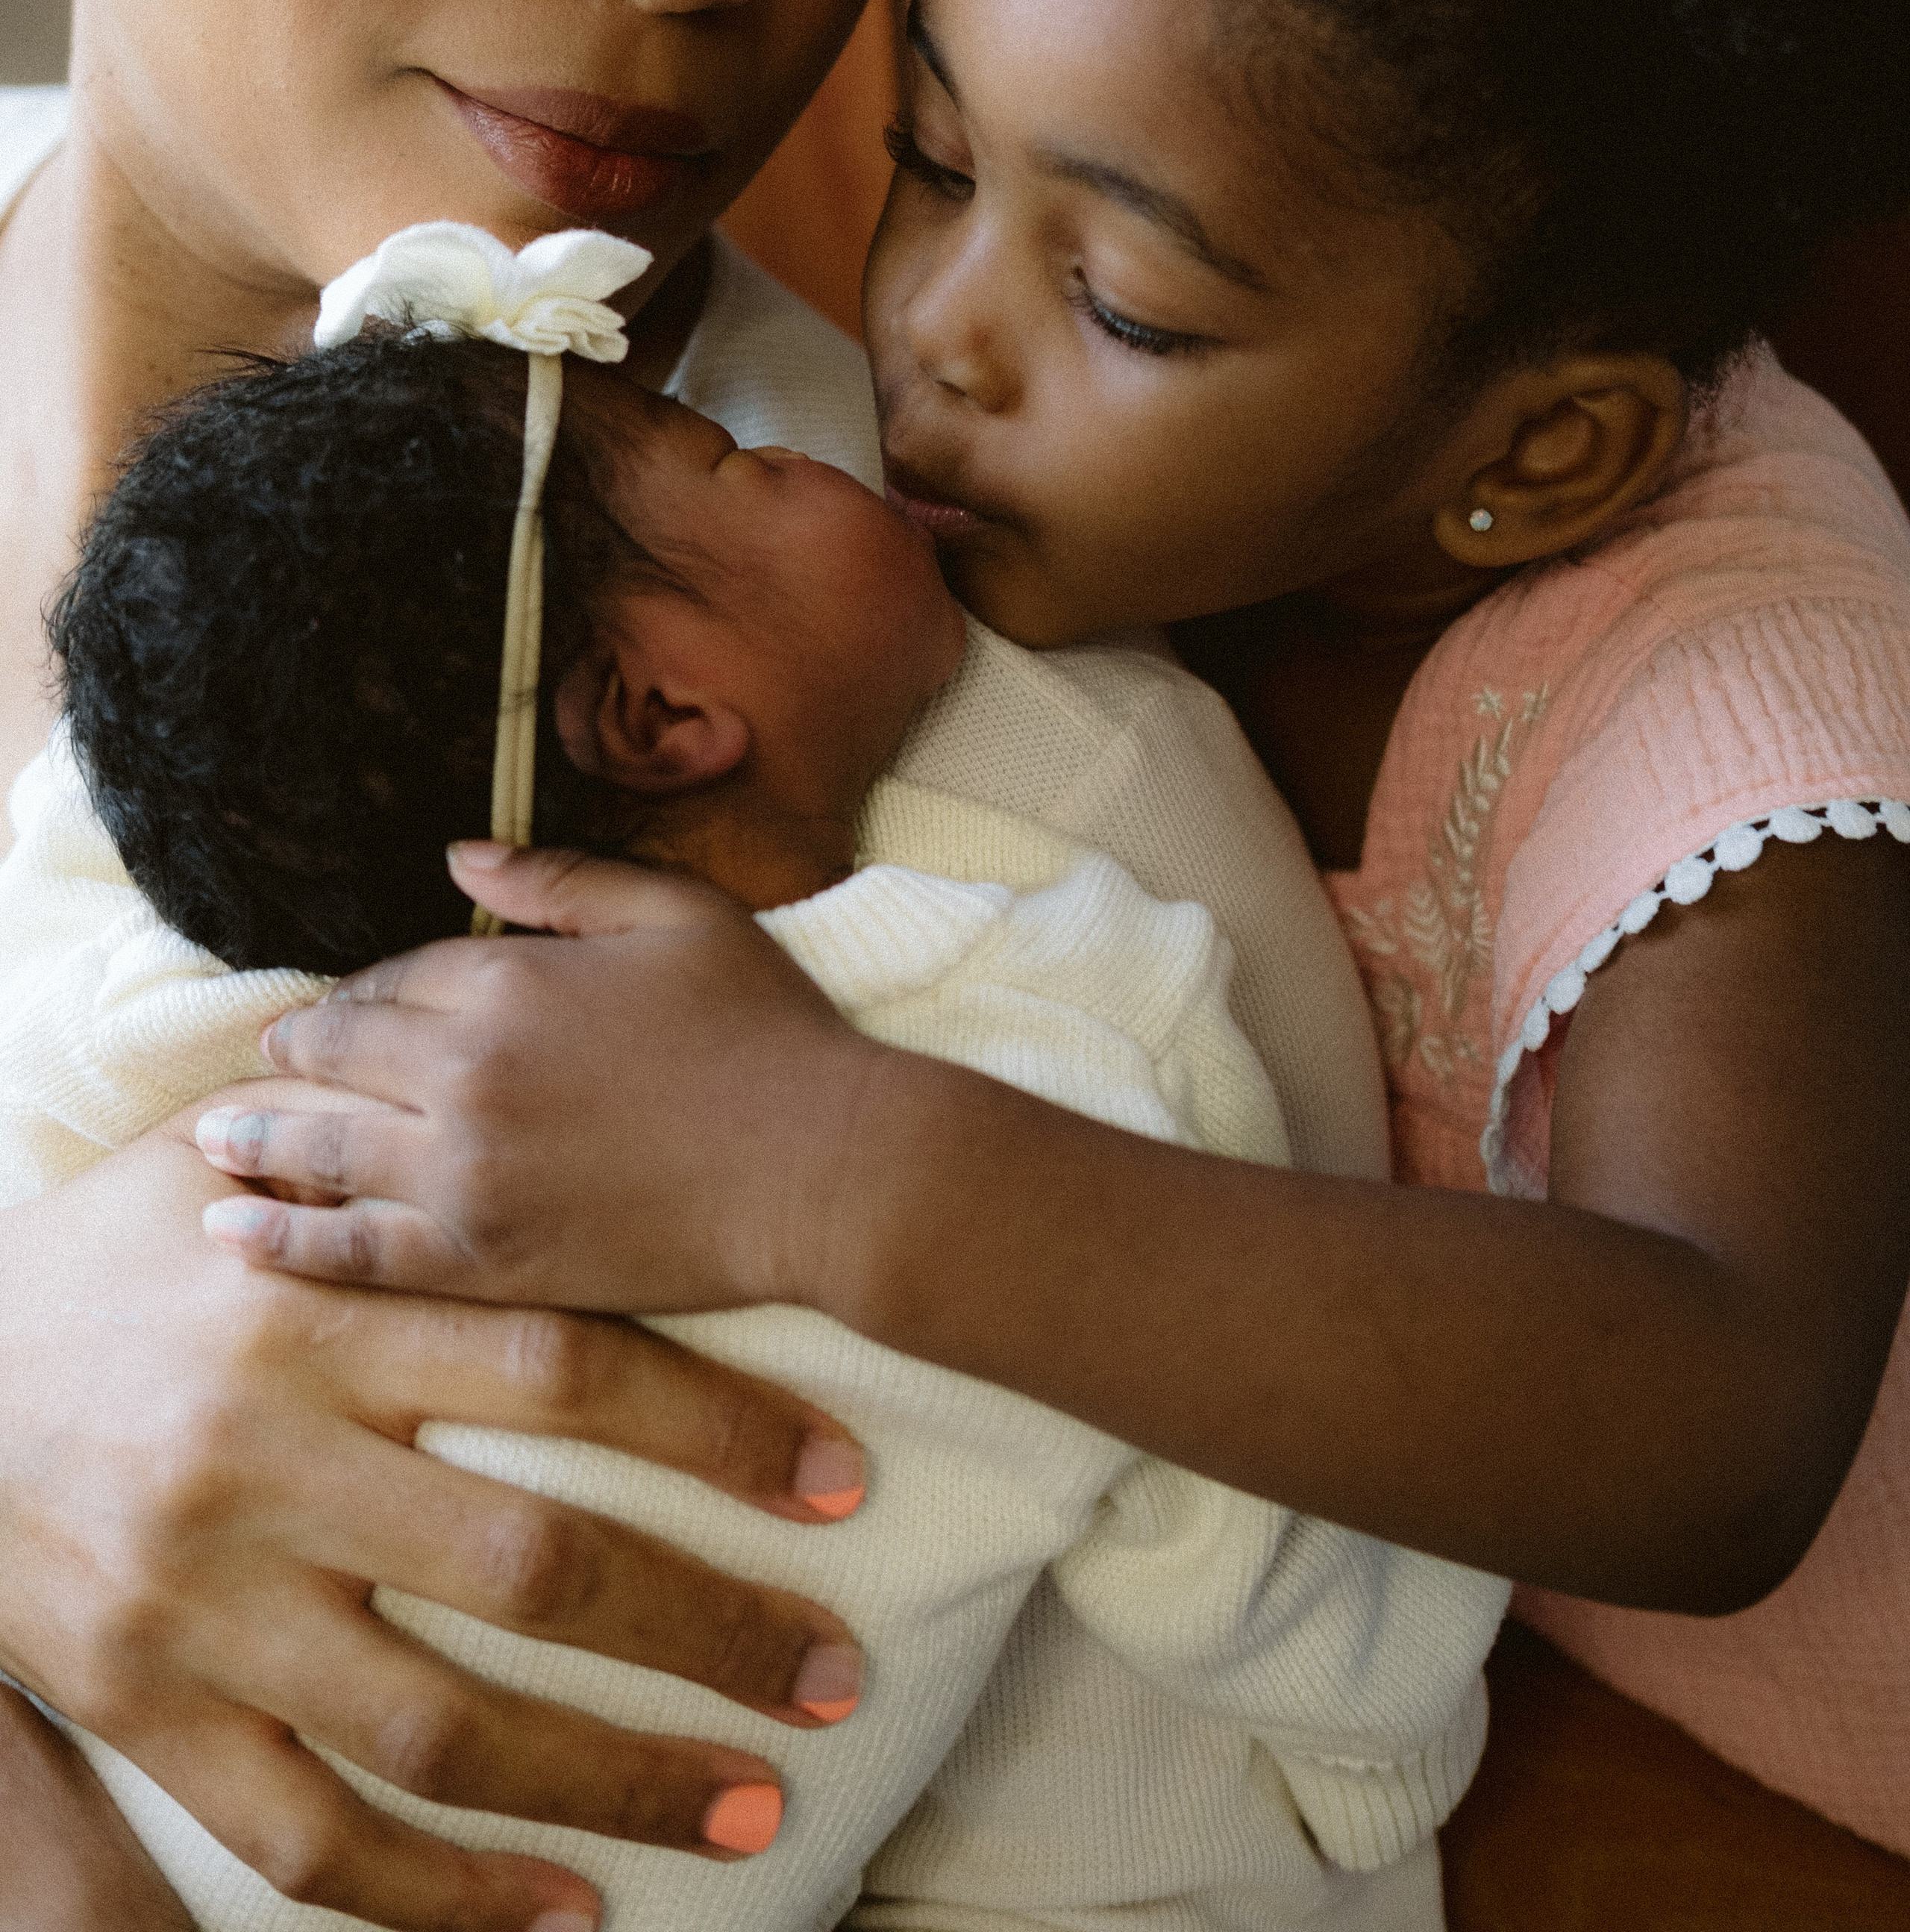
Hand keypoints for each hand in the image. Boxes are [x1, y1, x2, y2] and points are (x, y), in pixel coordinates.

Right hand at [0, 1122, 869, 1931]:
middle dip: (709, 1628)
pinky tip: (565, 1912)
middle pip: (533, 1562)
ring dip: (615, 1780)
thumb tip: (513, 1039)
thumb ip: (373, 1136)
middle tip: (838, 1673)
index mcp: (311, 1308)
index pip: (558, 1368)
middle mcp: (264, 1460)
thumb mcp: (219, 1166)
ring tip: (754, 1810)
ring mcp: (202, 1605)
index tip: (839, 1477)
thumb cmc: (102, 1263)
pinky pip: (310, 1838)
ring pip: (441, 1725)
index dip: (715, 1427)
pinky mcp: (145, 1712)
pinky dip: (446, 1894)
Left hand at [195, 845, 884, 1316]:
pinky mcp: (481, 1260)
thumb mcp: (676, 912)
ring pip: (324, 1150)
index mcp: (509, 978)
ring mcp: (465, 1173)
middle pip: (341, 1054)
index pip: (393, 975)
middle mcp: (465, 1072)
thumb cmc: (766, 1030)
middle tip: (256, 1058)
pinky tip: (235, 1236)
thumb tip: (455, 856)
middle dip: (293, 1052)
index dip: (362, 989)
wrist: (822, 1167)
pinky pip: (353, 1253)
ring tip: (210, 1139)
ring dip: (258, 1139)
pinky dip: (286, 1241)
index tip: (339, 1004)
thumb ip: (559, 878)